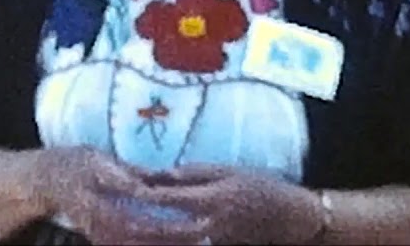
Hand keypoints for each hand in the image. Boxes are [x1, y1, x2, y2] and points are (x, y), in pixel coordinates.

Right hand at [34, 146, 213, 244]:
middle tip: (209, 236)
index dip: (175, 226)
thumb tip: (151, 186)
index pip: (146, 223)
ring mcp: (105, 239)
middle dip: (179, 240)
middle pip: (148, 243)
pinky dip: (156, 245)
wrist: (50, 182)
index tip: (201, 222)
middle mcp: (105, 230)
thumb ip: (125, 176)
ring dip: (171, 245)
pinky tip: (178, 241)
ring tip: (201, 241)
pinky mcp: (108, 241)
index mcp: (104, 209)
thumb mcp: (99, 162)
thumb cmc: (78, 165)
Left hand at [140, 163, 325, 244]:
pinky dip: (173, 245)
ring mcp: (214, 241)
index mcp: (212, 198)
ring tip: (128, 238)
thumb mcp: (228, 171)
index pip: (171, 199)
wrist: (291, 217)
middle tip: (118, 226)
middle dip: (142, 230)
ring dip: (154, 242)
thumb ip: (195, 173)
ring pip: (177, 245)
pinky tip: (156, 242)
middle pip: (168, 232)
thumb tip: (163, 172)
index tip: (125, 191)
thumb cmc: (260, 186)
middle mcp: (211, 224)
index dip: (146, 196)